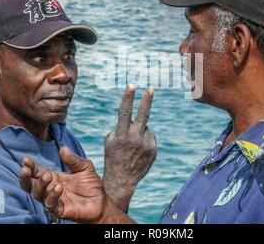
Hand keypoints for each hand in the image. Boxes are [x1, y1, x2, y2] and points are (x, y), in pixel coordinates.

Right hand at [20, 147, 105, 222]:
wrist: (101, 200)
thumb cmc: (91, 183)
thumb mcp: (84, 167)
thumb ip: (73, 159)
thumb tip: (63, 148)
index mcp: (54, 177)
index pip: (36, 172)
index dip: (30, 166)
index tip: (26, 160)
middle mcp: (50, 188)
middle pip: (30, 185)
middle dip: (26, 177)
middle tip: (27, 170)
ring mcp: (54, 199)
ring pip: (38, 194)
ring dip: (40, 185)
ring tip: (48, 176)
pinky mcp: (59, 210)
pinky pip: (50, 204)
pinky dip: (52, 196)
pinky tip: (58, 188)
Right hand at [103, 85, 156, 211]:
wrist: (122, 179)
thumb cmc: (113, 156)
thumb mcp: (110, 140)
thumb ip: (120, 126)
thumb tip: (133, 117)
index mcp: (121, 134)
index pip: (125, 112)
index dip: (128, 97)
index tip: (132, 85)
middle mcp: (135, 138)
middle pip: (143, 115)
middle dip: (147, 100)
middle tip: (151, 88)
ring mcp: (146, 144)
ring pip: (145, 127)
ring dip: (140, 131)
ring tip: (133, 146)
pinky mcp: (154, 149)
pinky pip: (150, 136)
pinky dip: (145, 139)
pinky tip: (139, 150)